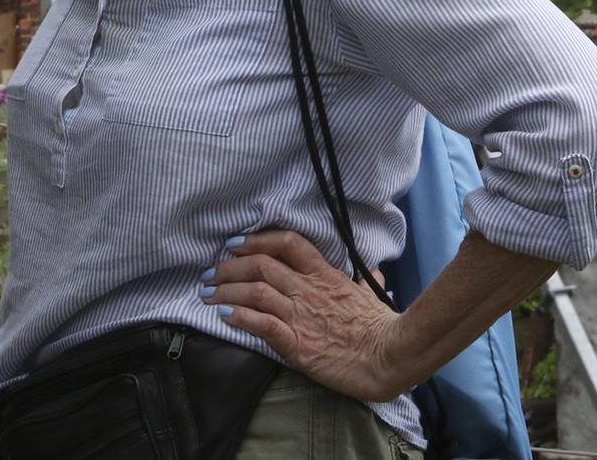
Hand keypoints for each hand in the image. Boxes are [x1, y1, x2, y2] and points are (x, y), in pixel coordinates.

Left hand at [206, 230, 409, 403]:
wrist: (388, 357)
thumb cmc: (381, 328)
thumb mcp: (372, 295)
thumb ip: (366, 280)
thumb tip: (374, 271)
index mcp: (325, 275)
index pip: (288, 243)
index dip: (258, 239)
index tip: (235, 243)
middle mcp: (308, 290)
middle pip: (261, 265)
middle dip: (229, 267)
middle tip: (210, 274)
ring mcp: (301, 316)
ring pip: (256, 291)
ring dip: (226, 291)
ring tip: (208, 294)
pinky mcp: (297, 344)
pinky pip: (262, 324)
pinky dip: (240, 317)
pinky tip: (225, 315)